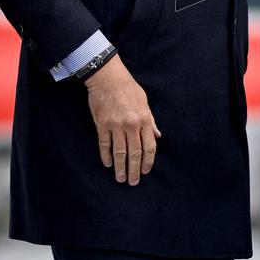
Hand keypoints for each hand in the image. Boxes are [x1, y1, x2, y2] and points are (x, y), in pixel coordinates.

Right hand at [84, 54, 160, 185]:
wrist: (108, 77)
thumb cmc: (128, 88)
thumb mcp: (144, 102)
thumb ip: (151, 121)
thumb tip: (157, 136)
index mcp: (144, 119)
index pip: (149, 146)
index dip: (148, 161)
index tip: (146, 171)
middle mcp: (131, 125)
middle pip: (135, 153)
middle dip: (135, 170)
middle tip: (133, 182)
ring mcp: (116, 126)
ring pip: (119, 152)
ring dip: (120, 167)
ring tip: (120, 178)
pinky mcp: (102, 125)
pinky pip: (104, 145)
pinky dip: (106, 156)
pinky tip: (107, 164)